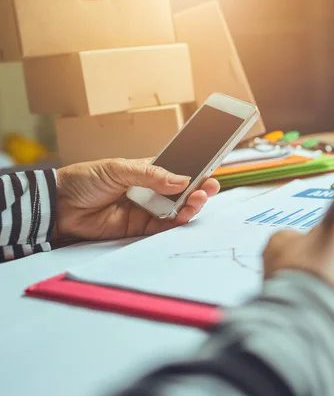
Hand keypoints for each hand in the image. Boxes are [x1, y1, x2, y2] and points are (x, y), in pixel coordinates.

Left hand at [55, 158, 219, 240]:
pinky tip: (183, 217)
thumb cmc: (85, 179)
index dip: (194, 172)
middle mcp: (150, 191)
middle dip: (199, 191)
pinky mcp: (138, 229)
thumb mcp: (119, 168)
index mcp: (147, 172)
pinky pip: (162, 228)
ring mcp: (146, 211)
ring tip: (197, 200)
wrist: (59, 205)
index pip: (176, 172)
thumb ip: (151, 175)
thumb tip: (182, 179)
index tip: (210, 171)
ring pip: (176, 211)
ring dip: (190, 207)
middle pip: (182, 193)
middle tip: (208, 188)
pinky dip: (175, 225)